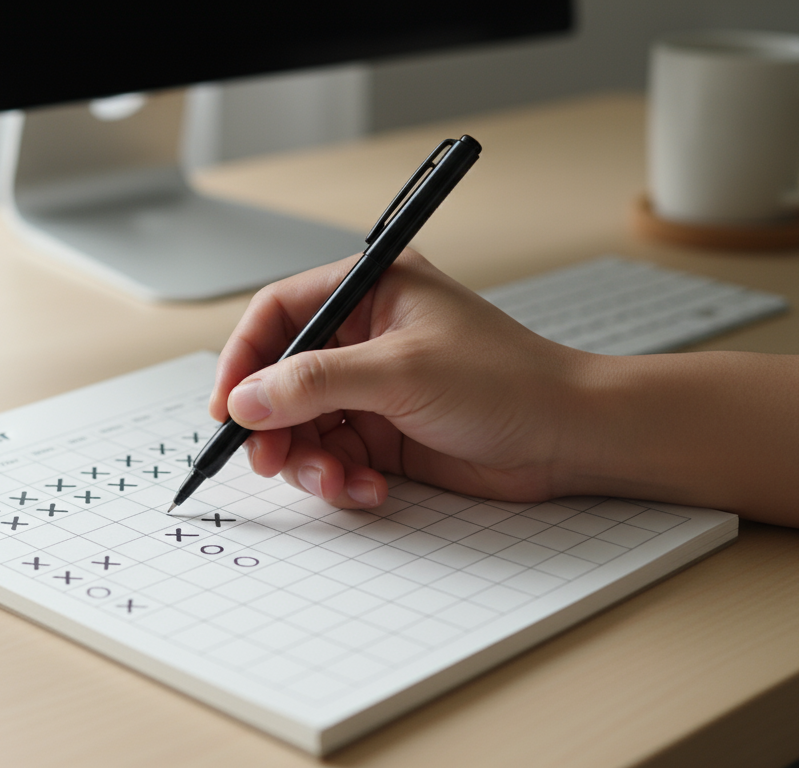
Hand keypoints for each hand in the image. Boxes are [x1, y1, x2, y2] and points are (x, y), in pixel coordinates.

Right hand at [210, 248, 591, 508]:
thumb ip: (315, 383)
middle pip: (280, 378)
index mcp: (368, 292)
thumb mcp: (401, 372)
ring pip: (302, 426)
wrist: (570, 439)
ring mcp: (372, 388)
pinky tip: (371, 490)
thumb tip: (247, 399)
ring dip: (309, 461)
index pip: (278, 314)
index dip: (244, 358)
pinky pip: (333, 458)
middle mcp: (364, 337)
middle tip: (271, 459)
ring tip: (337, 482)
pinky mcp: (384, 434)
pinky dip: (340, 480)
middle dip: (273, 424)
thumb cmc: (507, 381)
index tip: (228, 406)